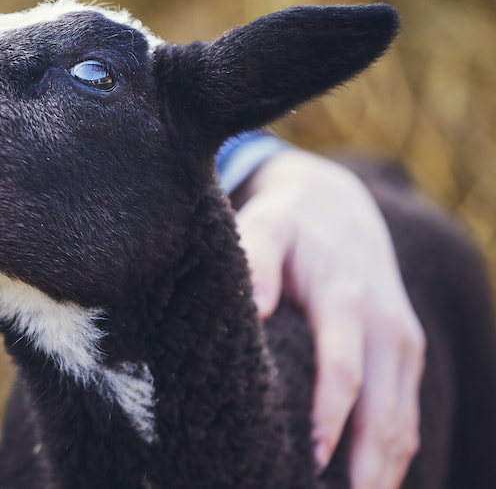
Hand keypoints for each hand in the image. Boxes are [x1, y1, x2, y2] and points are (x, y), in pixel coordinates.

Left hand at [233, 148, 424, 488]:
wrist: (336, 203)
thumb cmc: (289, 221)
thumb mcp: (264, 225)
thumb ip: (255, 261)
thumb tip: (256, 308)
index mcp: (348, 300)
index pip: (344, 370)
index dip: (329, 417)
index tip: (308, 459)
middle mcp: (385, 326)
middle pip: (384, 411)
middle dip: (366, 466)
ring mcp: (403, 342)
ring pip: (403, 422)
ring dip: (384, 470)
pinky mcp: (406, 353)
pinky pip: (407, 414)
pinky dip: (394, 453)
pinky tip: (369, 483)